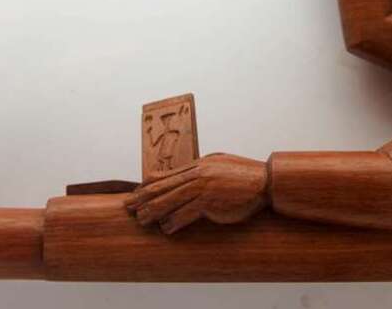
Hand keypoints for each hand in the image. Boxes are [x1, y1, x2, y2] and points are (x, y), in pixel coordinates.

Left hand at [125, 153, 268, 233]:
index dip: (149, 185)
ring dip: (154, 212)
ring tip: (141, 220)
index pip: (166, 175)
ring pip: (171, 201)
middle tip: (128, 206)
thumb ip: (198, 169)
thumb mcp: (217, 164)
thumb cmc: (242, 174)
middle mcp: (198, 175)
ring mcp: (203, 189)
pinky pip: (187, 214)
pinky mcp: (210, 203)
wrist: (263, 182)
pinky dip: (175, 222)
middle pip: (164, 187)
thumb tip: (180, 176)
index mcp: (198, 165)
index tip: (136, 192)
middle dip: (143, 198)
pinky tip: (166, 228)